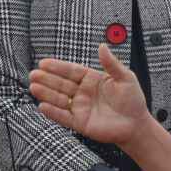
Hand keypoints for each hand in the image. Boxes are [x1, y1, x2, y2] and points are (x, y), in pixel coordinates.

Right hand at [30, 43, 149, 145]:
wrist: (136, 124)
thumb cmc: (132, 100)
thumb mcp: (125, 78)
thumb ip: (111, 64)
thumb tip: (101, 46)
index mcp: (90, 79)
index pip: (71, 71)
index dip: (57, 67)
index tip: (43, 62)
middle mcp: (82, 92)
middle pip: (61, 84)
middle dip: (47, 79)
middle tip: (33, 74)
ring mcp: (80, 107)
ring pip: (59, 99)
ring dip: (46, 94)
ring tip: (33, 87)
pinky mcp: (80, 123)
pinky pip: (64, 117)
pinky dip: (53, 112)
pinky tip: (42, 106)